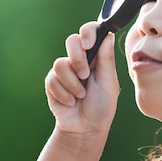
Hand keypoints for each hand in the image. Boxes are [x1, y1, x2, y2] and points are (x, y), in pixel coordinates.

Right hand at [45, 22, 119, 138]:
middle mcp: (80, 59)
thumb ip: (106, 59)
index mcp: (97, 56)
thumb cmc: (102, 106)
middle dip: (77, 58)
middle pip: (72, 41)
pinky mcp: (53, 82)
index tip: (88, 44)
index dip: (88, 32)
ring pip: (60, 63)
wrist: (85, 129)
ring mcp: (65, 70)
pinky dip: (63, 93)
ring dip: (72, 82)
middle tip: (84, 74)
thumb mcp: (108, 83)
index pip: (91, 32)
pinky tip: (71, 102)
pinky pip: (52, 79)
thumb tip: (109, 34)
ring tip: (81, 95)